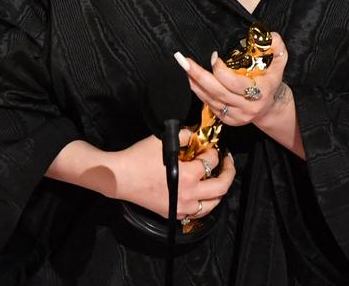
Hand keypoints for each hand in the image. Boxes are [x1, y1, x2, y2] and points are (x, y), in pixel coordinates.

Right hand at [110, 132, 235, 220]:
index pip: (211, 162)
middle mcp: (190, 195)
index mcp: (188, 175)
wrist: (120, 177)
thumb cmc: (139, 157)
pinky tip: (202, 194)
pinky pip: (198, 212)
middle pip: (221, 187)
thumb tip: (195, 134)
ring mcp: (183, 208)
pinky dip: (204, 202)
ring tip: (218, 179)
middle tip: (227, 162)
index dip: (214, 152)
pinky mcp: (174, 214)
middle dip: (228, 172)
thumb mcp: (161, 141)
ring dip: (219, 191)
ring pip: (213, 204)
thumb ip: (183, 136)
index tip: (212, 147)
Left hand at [176, 31, 288, 128]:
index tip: (214, 56)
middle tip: (184, 61)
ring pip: (210, 99)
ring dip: (194, 83)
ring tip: (184, 67)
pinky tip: (191, 80)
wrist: (271, 106)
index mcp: (261, 92)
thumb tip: (270, 36)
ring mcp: (237, 116)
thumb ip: (276, 47)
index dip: (220, 69)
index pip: (234, 82)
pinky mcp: (228, 121)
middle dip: (198, 75)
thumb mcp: (279, 61)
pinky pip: (209, 105)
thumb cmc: (271, 79)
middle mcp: (248, 107)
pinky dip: (199, 92)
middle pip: (217, 91)